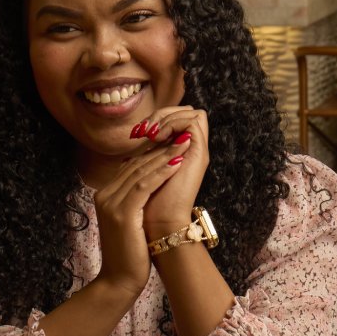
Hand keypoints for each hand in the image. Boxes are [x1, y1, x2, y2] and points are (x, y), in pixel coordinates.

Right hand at [91, 124, 189, 296]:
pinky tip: (177, 162)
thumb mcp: (130, 221)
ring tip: (183, 142)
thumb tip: (154, 185)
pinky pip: (144, 185)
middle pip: (135, 164)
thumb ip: (135, 201)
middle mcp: (104, 195)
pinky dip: (161, 172)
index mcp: (105, 195)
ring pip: (140, 171)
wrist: (119, 281)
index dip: (154, 152)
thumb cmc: (130, 254)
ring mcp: (111, 204)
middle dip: (160, 148)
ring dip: (164, 155)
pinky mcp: (122, 213)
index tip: (174, 141)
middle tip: (181, 134)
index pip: (131, 165)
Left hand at [133, 106, 210, 239]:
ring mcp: (198, 151)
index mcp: (181, 152)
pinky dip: (174, 124)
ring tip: (150, 134)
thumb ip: (146, 153)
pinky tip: (156, 138)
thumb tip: (136, 133)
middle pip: (187, 111)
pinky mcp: (200, 154)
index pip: (176, 118)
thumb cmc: (149, 204)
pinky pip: (194, 122)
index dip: (157, 117)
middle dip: (163, 113)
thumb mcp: (144, 171)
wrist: (160, 224)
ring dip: (167, 118)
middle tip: (145, 130)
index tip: (138, 132)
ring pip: (192, 113)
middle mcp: (193, 149)